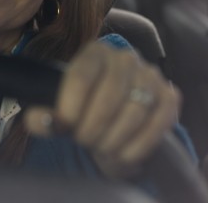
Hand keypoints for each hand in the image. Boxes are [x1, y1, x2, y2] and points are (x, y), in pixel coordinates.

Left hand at [24, 41, 180, 177]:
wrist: (115, 118)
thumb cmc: (84, 110)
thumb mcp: (60, 110)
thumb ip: (44, 114)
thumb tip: (37, 120)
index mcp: (95, 53)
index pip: (81, 76)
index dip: (70, 106)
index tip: (63, 127)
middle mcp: (125, 58)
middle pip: (109, 95)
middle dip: (92, 126)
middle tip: (82, 140)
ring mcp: (151, 76)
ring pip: (134, 111)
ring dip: (114, 139)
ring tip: (100, 148)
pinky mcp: (169, 97)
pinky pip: (157, 124)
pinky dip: (137, 146)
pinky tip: (122, 154)